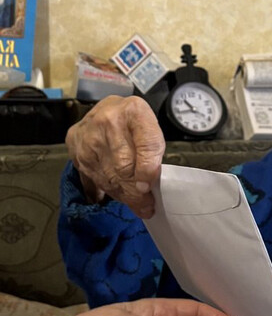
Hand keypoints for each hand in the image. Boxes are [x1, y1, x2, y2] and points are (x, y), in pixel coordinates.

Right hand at [65, 96, 164, 217]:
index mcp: (135, 111)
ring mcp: (88, 132)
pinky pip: (91, 175)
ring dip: (123, 194)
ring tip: (136, 204)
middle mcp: (108, 119)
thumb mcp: (153, 132)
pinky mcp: (73, 144)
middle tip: (146, 206)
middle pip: (123, 165)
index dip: (147, 170)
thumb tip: (145, 188)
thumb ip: (152, 154)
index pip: (145, 145)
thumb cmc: (136, 124)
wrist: (109, 109)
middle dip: (136, 191)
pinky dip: (107, 190)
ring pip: (106, 175)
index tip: (149, 188)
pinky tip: (118, 195)